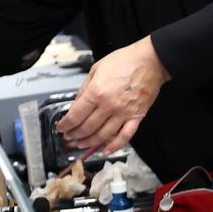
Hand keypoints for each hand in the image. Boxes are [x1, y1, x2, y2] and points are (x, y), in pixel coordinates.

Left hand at [57, 37, 167, 156]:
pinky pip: (125, 136)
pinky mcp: (137, 117)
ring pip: (103, 135)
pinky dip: (114, 146)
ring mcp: (124, 113)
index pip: (75, 115)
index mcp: (96, 92)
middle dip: (75, 135)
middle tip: (69, 137)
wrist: (151, 61)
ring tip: (81, 144)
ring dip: (89, 142)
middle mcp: (109, 105)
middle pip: (87, 128)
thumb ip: (85, 88)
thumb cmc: (125, 61)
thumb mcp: (96, 69)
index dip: (65, 125)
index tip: (61, 128)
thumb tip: (77, 104)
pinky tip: (105, 151)